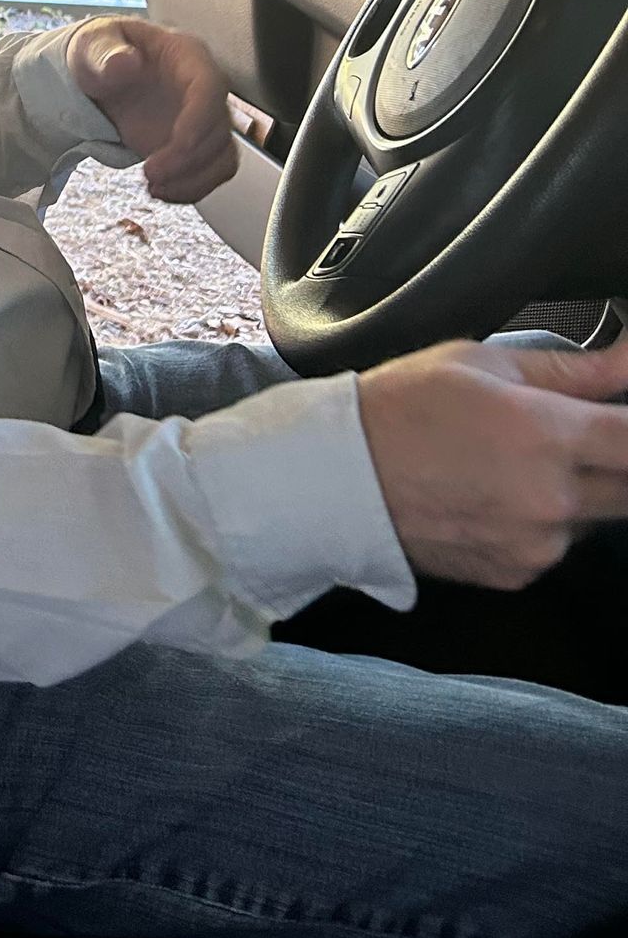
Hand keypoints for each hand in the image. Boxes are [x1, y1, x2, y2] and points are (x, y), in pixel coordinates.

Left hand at [65, 16, 234, 202]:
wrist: (101, 75)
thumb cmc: (103, 53)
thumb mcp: (94, 44)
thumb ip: (105, 52)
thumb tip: (124, 62)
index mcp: (187, 56)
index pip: (210, 88)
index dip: (200, 120)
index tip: (179, 144)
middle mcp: (205, 89)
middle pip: (219, 130)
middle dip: (188, 160)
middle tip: (150, 174)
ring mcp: (203, 120)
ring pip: (223, 157)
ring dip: (194, 181)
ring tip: (155, 189)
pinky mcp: (195, 146)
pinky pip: (210, 173)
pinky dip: (190, 189)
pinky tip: (162, 191)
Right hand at [358, 337, 627, 590]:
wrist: (339, 477)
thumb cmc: (403, 407)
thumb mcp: (483, 363)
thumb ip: (575, 369)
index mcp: (548, 435)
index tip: (621, 420)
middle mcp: (552, 499)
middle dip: (612, 461)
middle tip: (571, 438)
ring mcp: (536, 545)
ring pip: (594, 518)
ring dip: (578, 493)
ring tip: (515, 464)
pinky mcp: (517, 574)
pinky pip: (555, 547)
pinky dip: (541, 524)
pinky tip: (493, 496)